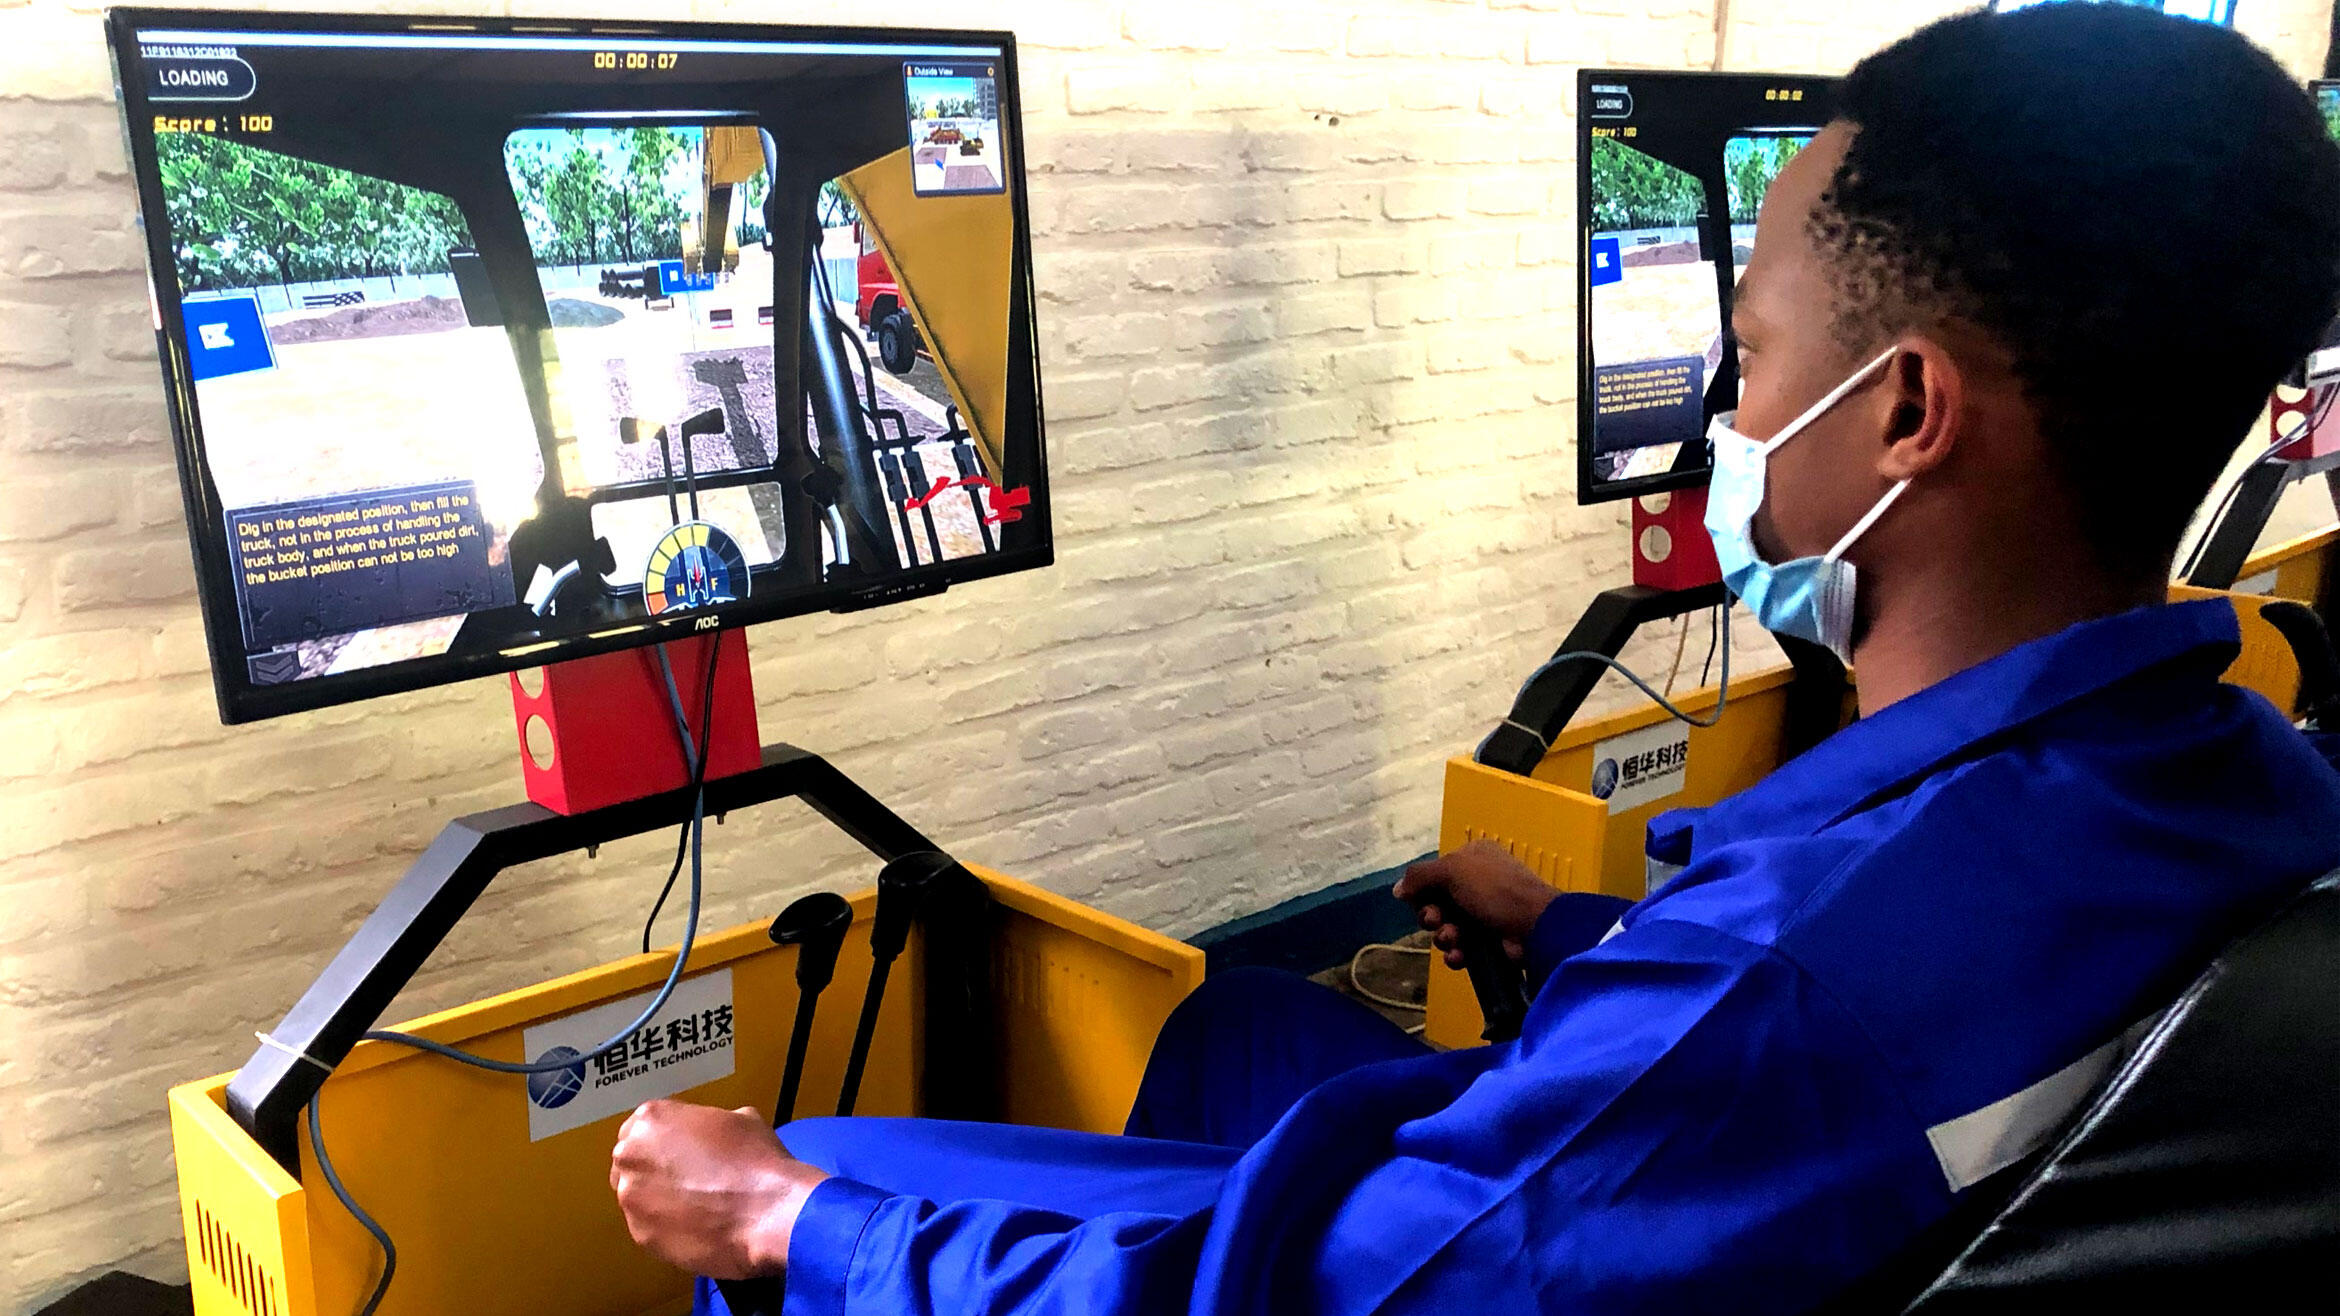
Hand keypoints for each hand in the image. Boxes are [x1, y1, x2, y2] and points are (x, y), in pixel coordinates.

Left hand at [609, 1100, 827, 1279]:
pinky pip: (649, 1228)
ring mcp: (631, 1199)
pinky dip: (667, 1228)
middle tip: (686, 1181)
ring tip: (696, 1208)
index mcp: (650, 1120)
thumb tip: (710, 1138)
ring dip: (659, 1201)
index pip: (641, 1129)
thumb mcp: (740, 1120)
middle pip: (632, 1162)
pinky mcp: (640, 1236)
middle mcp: (630, 1156)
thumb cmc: (756, 1160)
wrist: (768, 1213)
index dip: (664, 1142)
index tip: (681, 1153)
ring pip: (637, 1198)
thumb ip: (709, 1124)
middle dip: (653, 1170)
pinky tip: (697, 1228)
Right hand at [1393, 840, 1557, 969]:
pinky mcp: (1491, 941)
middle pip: (1438, 903)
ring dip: (1444, 936)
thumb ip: (1419, 876)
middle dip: (1432, 916)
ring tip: (1454, 939)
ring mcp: (1486, 913)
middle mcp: (1479, 883)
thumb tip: (1398, 890)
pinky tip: (1460, 955)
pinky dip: (1457, 953)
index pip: (1435, 874)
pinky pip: (1462, 947)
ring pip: (1448, 927)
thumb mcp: (1452, 870)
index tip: (1418, 901)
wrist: (1534, 926)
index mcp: (1473, 858)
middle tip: (1436, 920)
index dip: (1423, 890)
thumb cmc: (1494, 889)